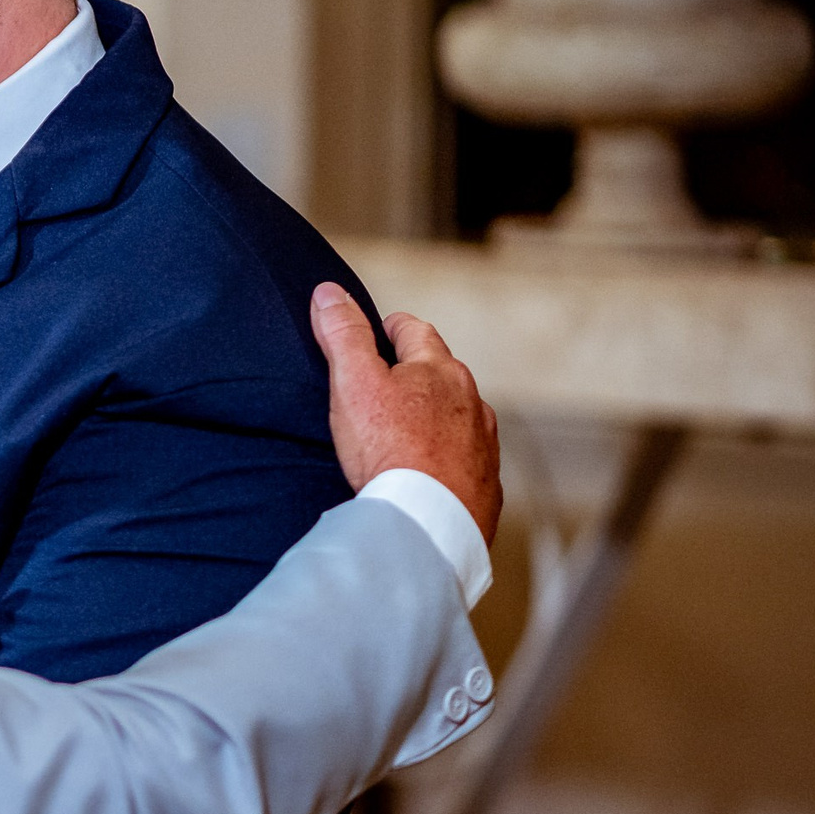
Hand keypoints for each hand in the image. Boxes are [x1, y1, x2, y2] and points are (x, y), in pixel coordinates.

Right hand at [311, 282, 500, 545]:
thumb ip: (343, 335)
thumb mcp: (353, 383)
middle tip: (388, 381)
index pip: (415, 331)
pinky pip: (466, 457)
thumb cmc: (390, 449)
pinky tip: (430, 471)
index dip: (393, 327)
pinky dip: (449, 456)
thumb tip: (329, 292)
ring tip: (409, 430)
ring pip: (459, 415)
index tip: (382, 329)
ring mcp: (482, 441)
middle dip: (417, 371)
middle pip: (441, 372)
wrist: (429, 520)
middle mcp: (470, 399)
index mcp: (439, 369)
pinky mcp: (485, 480)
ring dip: (437, 415)